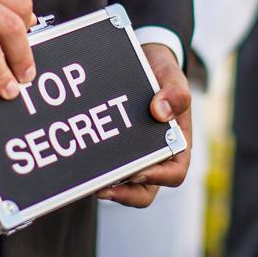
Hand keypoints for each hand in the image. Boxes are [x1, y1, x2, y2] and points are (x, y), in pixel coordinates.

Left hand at [97, 43, 191, 208]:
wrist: (145, 63)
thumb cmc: (163, 74)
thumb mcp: (172, 76)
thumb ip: (174, 92)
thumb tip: (160, 112)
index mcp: (178, 145)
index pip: (174, 174)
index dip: (157, 177)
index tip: (136, 171)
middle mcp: (158, 157)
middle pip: (145, 191)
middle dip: (125, 193)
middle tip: (102, 187)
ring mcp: (137, 157)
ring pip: (125, 187)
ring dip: (108, 188)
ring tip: (88, 180)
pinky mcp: (118, 152)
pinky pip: (109, 169)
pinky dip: (97, 170)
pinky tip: (79, 164)